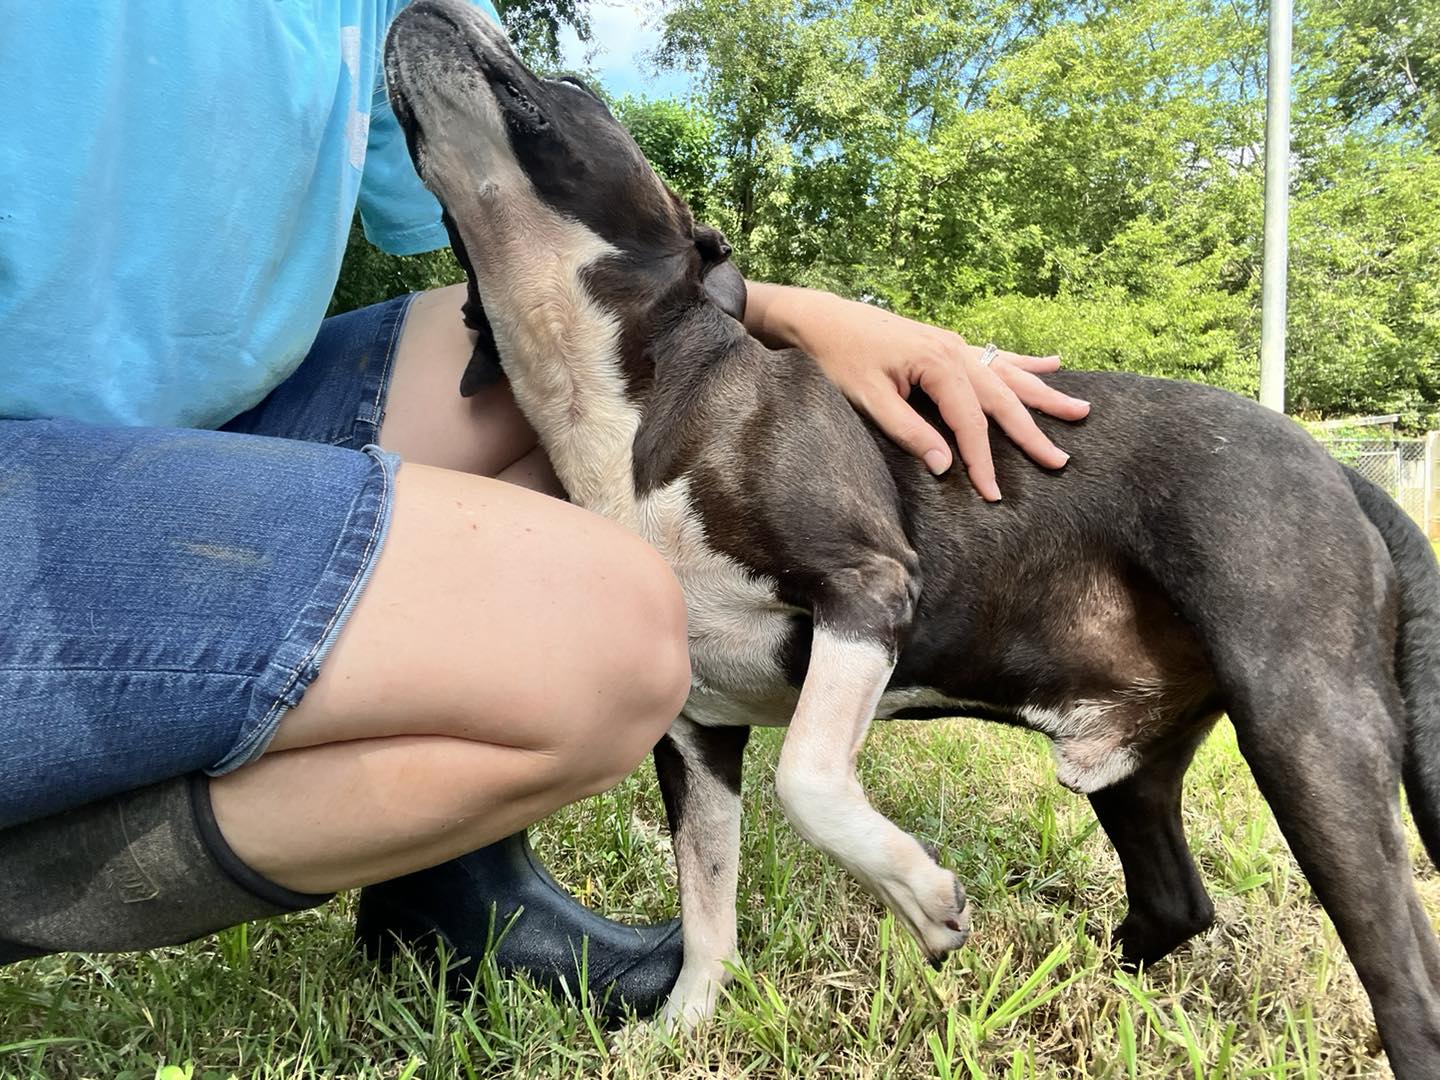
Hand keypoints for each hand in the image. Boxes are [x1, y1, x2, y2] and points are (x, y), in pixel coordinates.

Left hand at [743, 284, 1090, 501]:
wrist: (817, 318)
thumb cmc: (836, 357)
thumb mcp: (867, 398)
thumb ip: (908, 430)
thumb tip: (944, 465)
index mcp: (937, 364)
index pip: (970, 422)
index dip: (983, 460)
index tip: (994, 493)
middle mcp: (953, 351)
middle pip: (1002, 398)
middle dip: (1032, 431)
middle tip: (1061, 460)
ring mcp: (953, 345)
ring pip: (1008, 375)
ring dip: (1043, 395)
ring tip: (1080, 410)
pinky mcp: (945, 344)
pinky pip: (994, 357)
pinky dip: (1024, 364)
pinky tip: (1053, 364)